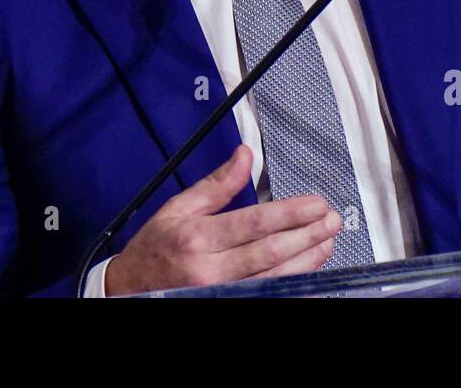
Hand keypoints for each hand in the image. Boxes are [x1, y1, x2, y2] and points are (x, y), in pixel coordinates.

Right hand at [102, 144, 340, 295]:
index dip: (290, 213)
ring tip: (328, 242)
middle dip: (307, 235)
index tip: (316, 203)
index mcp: (198, 237)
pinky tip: (310, 273)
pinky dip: (292, 286)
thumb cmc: (154, 249)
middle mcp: (211, 270)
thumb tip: (245, 156)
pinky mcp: (227, 304)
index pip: (254, 223)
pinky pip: (267, 296)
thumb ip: (216, 184)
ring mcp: (220, 293)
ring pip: (274, 279)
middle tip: (332, 220)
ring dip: (307, 261)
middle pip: (270, 253)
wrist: (128, 290)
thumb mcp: (177, 208)